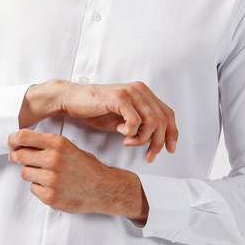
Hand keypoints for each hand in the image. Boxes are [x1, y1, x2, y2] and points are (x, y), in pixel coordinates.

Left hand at [7, 129, 147, 220]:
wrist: (102, 188)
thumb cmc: (85, 166)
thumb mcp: (68, 147)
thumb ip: (46, 145)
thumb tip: (21, 145)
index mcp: (57, 143)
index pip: (24, 136)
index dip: (12, 139)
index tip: (10, 142)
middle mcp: (53, 159)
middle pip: (19, 155)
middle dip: (16, 157)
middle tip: (19, 158)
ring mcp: (51, 179)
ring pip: (24, 173)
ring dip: (31, 173)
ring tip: (46, 174)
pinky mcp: (50, 196)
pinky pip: (33, 188)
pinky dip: (39, 187)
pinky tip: (52, 185)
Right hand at [20, 79, 177, 162]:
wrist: (72, 100)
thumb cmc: (96, 110)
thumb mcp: (124, 119)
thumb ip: (140, 125)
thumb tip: (155, 140)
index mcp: (144, 93)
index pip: (167, 113)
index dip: (172, 133)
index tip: (170, 150)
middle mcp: (140, 89)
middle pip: (163, 119)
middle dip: (158, 142)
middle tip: (148, 155)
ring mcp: (130, 92)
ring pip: (152, 121)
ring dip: (142, 139)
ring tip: (129, 142)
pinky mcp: (119, 98)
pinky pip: (135, 121)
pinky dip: (131, 132)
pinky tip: (121, 134)